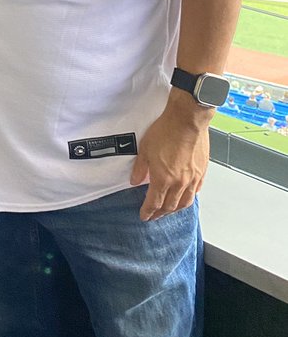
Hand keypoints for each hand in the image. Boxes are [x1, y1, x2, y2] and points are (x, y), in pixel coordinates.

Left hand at [130, 98, 211, 220]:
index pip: (154, 202)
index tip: (144, 216)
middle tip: (154, 216)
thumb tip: (134, 181)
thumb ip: (140, 168)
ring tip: (169, 211)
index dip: (148, 211)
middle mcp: (179, 183)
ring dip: (175, 209)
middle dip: (160, 213)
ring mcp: (193, 178)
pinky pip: (196, 191)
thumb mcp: (145, 149)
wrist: (187, 120)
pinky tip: (186, 196)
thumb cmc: (166, 131)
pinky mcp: (202, 171)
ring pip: (185, 202)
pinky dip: (189, 197)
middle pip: (170, 206)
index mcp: (163, 179)